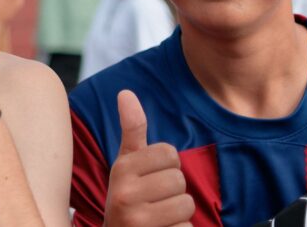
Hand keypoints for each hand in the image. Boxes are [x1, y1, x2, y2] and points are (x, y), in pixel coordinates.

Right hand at [104, 91, 194, 226]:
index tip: (151, 178)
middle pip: (179, 179)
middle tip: (154, 201)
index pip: (169, 153)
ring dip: (177, 214)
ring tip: (158, 217)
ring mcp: (138, 221)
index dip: (166, 166)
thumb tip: (126, 92)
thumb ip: (131, 130)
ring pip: (186, 205)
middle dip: (173, 192)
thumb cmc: (127, 198)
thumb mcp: (125, 165)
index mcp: (121, 170)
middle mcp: (125, 195)